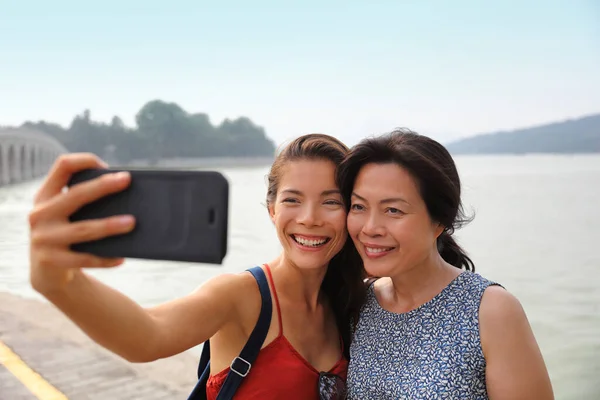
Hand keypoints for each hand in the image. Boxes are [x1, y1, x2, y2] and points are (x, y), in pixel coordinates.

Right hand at [28, 153, 135, 293]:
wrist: (46, 273)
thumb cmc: (68, 234)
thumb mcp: (66, 214)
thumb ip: (84, 201)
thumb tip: (125, 192)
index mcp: (45, 195)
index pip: (62, 166)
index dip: (85, 161)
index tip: (108, 166)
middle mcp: (40, 214)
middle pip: (75, 195)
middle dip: (102, 186)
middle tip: (127, 180)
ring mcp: (43, 238)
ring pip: (83, 229)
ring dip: (109, 225)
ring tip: (132, 222)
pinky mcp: (51, 261)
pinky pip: (84, 259)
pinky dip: (105, 258)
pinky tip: (121, 257)